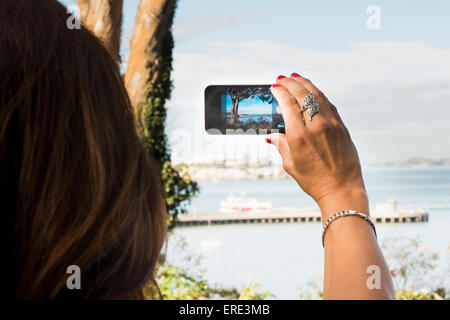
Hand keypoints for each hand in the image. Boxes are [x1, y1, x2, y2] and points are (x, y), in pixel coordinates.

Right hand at [266, 73, 367, 219]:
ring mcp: (332, 124)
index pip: (287, 103)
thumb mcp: (290, 165)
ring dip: (305, 83)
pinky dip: (318, 94)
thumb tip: (272, 136)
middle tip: (281, 78)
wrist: (341, 190)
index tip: (274, 86)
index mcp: (299, 135)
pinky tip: (312, 91)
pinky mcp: (342, 126)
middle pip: (302, 94)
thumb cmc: (314, 181)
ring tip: (295, 77)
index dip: (280, 91)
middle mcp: (316, 125)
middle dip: (290, 82)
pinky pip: (328, 104)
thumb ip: (281, 146)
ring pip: (317, 94)